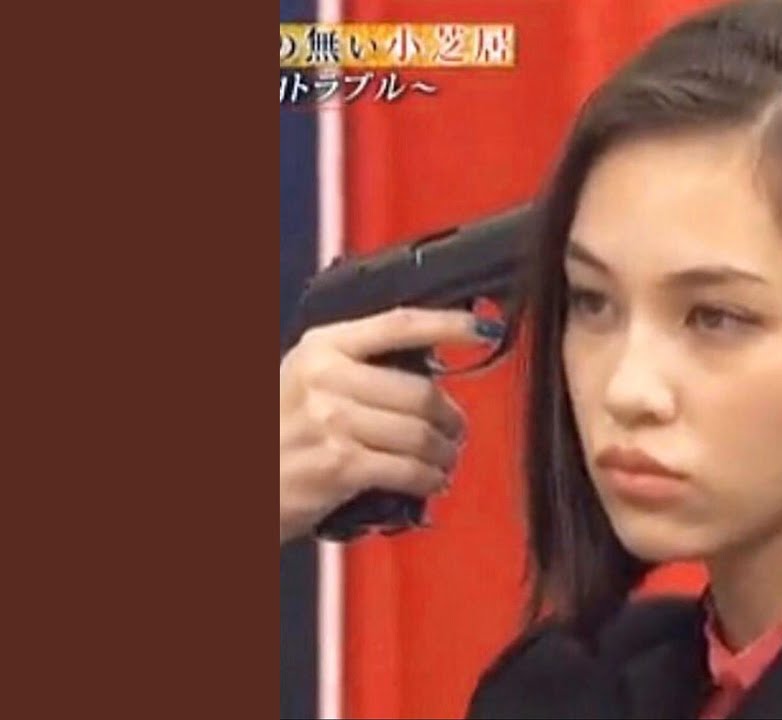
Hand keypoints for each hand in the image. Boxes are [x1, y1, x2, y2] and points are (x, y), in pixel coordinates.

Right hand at [279, 307, 489, 542]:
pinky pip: (407, 470)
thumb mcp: (302, 381)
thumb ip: (353, 369)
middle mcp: (327, 378)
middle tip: (456, 431)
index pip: (398, 324)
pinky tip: (432, 482)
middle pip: (421, 391)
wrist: (233, 481)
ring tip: (445, 460)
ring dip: (444, 452)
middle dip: (451, 417)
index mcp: (322, 348)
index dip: (448, 323)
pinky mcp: (339, 466)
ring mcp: (332, 422)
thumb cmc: (276, 433)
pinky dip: (429, 478)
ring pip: (420, 434)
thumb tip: (424, 372)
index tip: (483, 328)